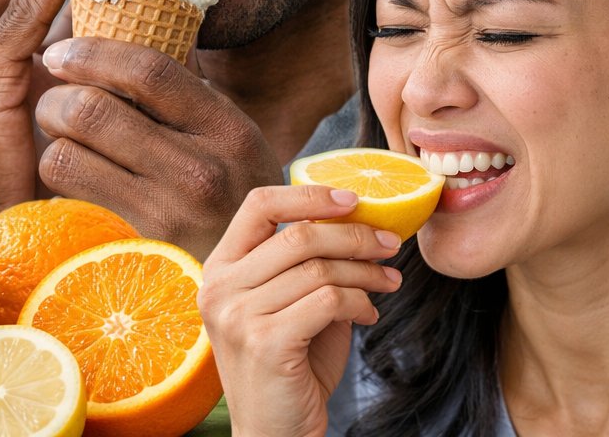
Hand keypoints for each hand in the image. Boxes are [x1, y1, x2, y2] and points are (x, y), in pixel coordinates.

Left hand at [33, 37, 283, 257]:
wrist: (261, 279)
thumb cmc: (234, 194)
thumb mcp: (230, 136)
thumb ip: (183, 93)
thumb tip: (122, 30)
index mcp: (226, 127)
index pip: (147, 69)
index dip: (92, 52)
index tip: (64, 53)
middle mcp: (201, 168)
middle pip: (93, 109)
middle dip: (56, 97)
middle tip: (53, 99)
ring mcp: (169, 211)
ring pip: (69, 153)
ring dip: (51, 138)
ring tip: (61, 135)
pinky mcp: (139, 244)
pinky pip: (71, 192)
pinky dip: (59, 172)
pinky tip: (73, 170)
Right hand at [198, 185, 401, 436]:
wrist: (275, 433)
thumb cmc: (289, 368)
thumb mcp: (289, 306)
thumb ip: (307, 266)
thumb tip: (356, 223)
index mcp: (219, 269)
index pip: (257, 206)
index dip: (308, 194)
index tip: (352, 199)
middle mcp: (219, 287)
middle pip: (298, 234)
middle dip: (354, 235)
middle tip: (390, 244)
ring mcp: (237, 315)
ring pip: (318, 268)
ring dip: (366, 272)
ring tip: (389, 282)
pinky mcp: (266, 342)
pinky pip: (328, 301)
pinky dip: (359, 302)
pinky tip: (370, 314)